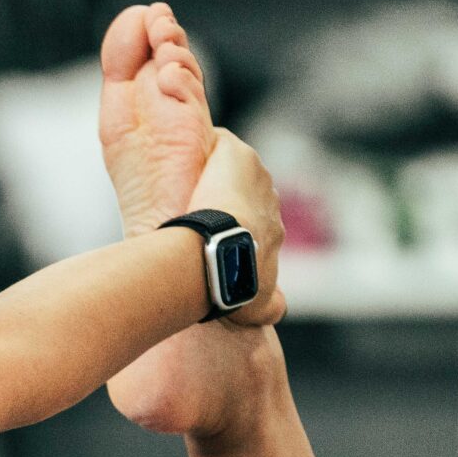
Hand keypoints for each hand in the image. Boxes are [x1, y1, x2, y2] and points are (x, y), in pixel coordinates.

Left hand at [185, 129, 285, 326]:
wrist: (215, 256)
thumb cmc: (232, 284)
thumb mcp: (258, 306)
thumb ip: (269, 306)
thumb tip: (277, 312)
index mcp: (274, 232)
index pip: (254, 223)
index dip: (231, 226)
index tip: (210, 233)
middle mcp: (272, 201)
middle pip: (245, 194)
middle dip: (222, 201)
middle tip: (192, 210)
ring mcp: (256, 177)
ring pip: (231, 170)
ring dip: (211, 176)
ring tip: (184, 185)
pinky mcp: (237, 155)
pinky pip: (221, 144)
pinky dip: (208, 149)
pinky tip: (180, 150)